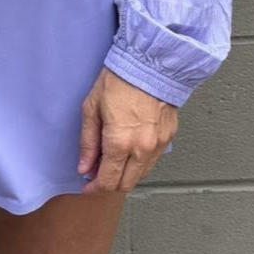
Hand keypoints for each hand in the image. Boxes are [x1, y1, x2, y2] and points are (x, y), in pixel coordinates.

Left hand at [77, 68, 178, 192]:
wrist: (150, 64)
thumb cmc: (119, 81)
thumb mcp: (92, 109)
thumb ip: (88, 143)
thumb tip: (84, 167)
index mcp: (120, 143)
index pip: (107, 181)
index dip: (95, 189)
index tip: (87, 187)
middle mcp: (142, 149)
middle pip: (126, 184)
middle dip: (110, 184)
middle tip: (98, 174)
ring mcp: (158, 144)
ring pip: (141, 175)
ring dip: (126, 175)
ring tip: (113, 161)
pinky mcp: (169, 137)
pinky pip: (153, 160)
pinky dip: (140, 163)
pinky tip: (130, 151)